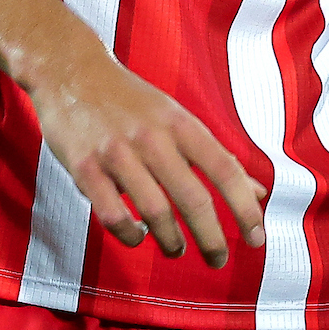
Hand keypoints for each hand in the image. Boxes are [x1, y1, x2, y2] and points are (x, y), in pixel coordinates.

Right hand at [26, 42, 268, 267]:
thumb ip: (214, 156)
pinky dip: (129, 234)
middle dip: (211, 239)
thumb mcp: (176, 118)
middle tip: (218, 260)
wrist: (70, 69)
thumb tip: (258, 192)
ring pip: (155, 213)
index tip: (256, 238)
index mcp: (180, 124)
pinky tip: (137, 235)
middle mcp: (152, 138)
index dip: (244, 208)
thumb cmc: (131, 100)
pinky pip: (112, 215)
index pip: (224, 170)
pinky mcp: (85, 168)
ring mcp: (117, 153)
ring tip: (176, 248)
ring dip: (171, 241)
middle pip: (194, 199)